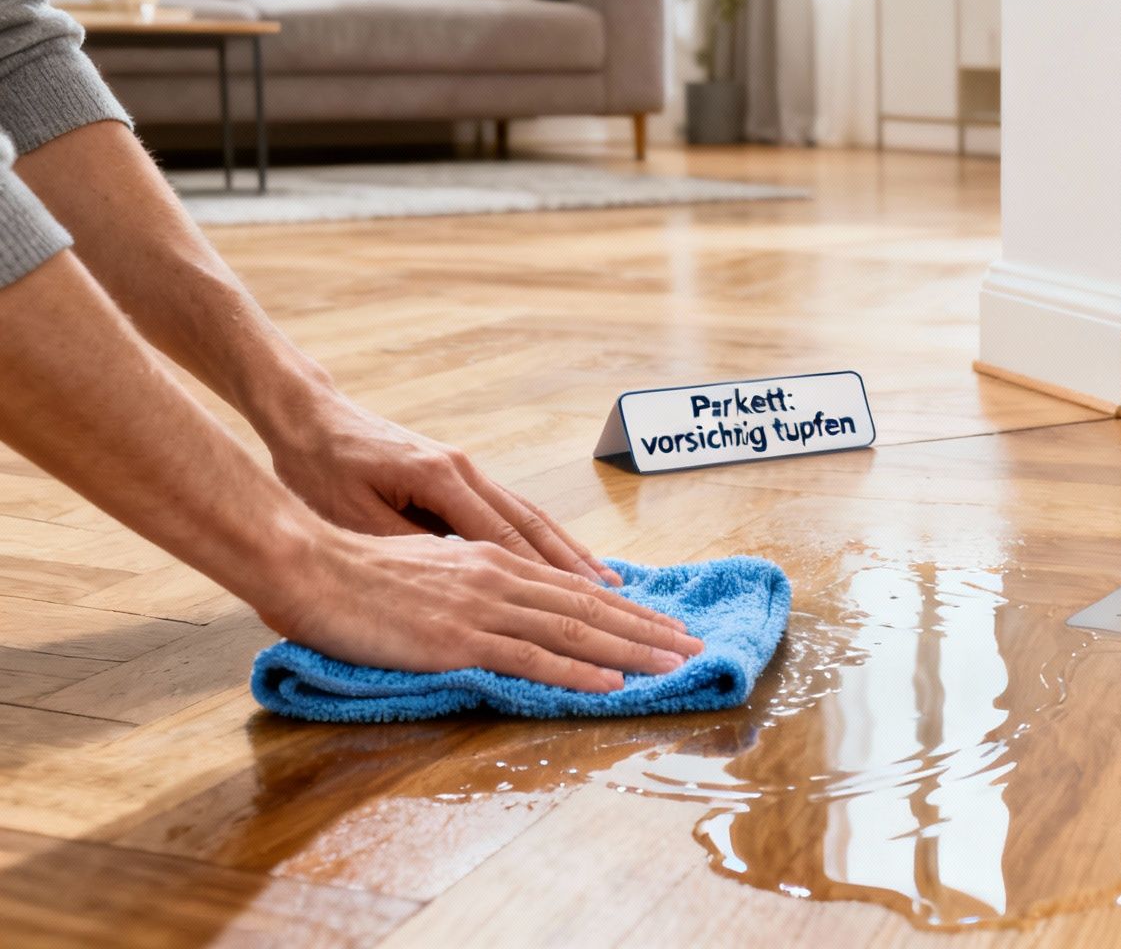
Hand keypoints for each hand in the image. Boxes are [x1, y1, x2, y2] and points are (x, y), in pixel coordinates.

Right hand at [263, 524, 702, 691]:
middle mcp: (497, 576)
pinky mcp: (459, 638)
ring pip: (574, 630)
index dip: (622, 606)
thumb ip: (463, 586)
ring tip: (675, 664)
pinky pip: (531, 658)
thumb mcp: (422, 571)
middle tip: (692, 645)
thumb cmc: (350, 569)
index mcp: (489, 560)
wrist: (305, 562)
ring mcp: (481, 607)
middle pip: (588, 606)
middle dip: (646, 628)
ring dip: (632, 650)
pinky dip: (577, 671)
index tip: (660, 621)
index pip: (571, 587)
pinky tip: (611, 683)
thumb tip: (490, 609)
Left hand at [265, 394, 619, 585]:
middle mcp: (465, 469)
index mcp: (440, 478)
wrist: (310, 418)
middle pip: (533, 524)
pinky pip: (513, 510)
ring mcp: (466, 468)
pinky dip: (544, 538)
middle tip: (616, 598)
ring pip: (530, 515)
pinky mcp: (459, 474)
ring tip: (607, 583)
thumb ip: (407, 547)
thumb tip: (458, 585)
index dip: (543, 575)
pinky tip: (563, 558)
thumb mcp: (353, 515)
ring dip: (569, 551)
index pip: (502, 536)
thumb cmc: (321, 468)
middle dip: (575, 565)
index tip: (580, 606)